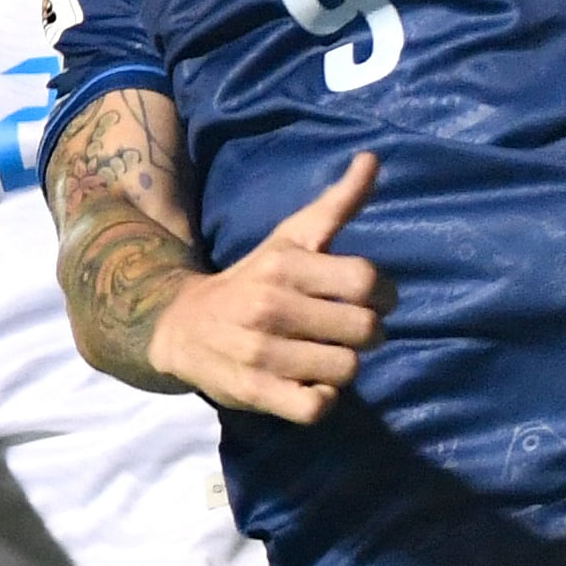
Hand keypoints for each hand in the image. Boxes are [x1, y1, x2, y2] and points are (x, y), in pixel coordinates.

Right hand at [149, 152, 392, 423]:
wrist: (181, 325)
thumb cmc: (252, 278)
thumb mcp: (290, 238)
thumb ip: (336, 204)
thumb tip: (373, 158)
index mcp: (285, 265)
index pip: (366, 279)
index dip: (383, 294)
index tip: (372, 299)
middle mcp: (272, 305)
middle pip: (365, 329)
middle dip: (367, 333)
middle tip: (349, 331)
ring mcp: (261, 352)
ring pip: (346, 369)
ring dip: (344, 366)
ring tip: (326, 357)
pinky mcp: (254, 392)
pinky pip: (316, 407)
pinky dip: (322, 400)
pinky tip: (310, 385)